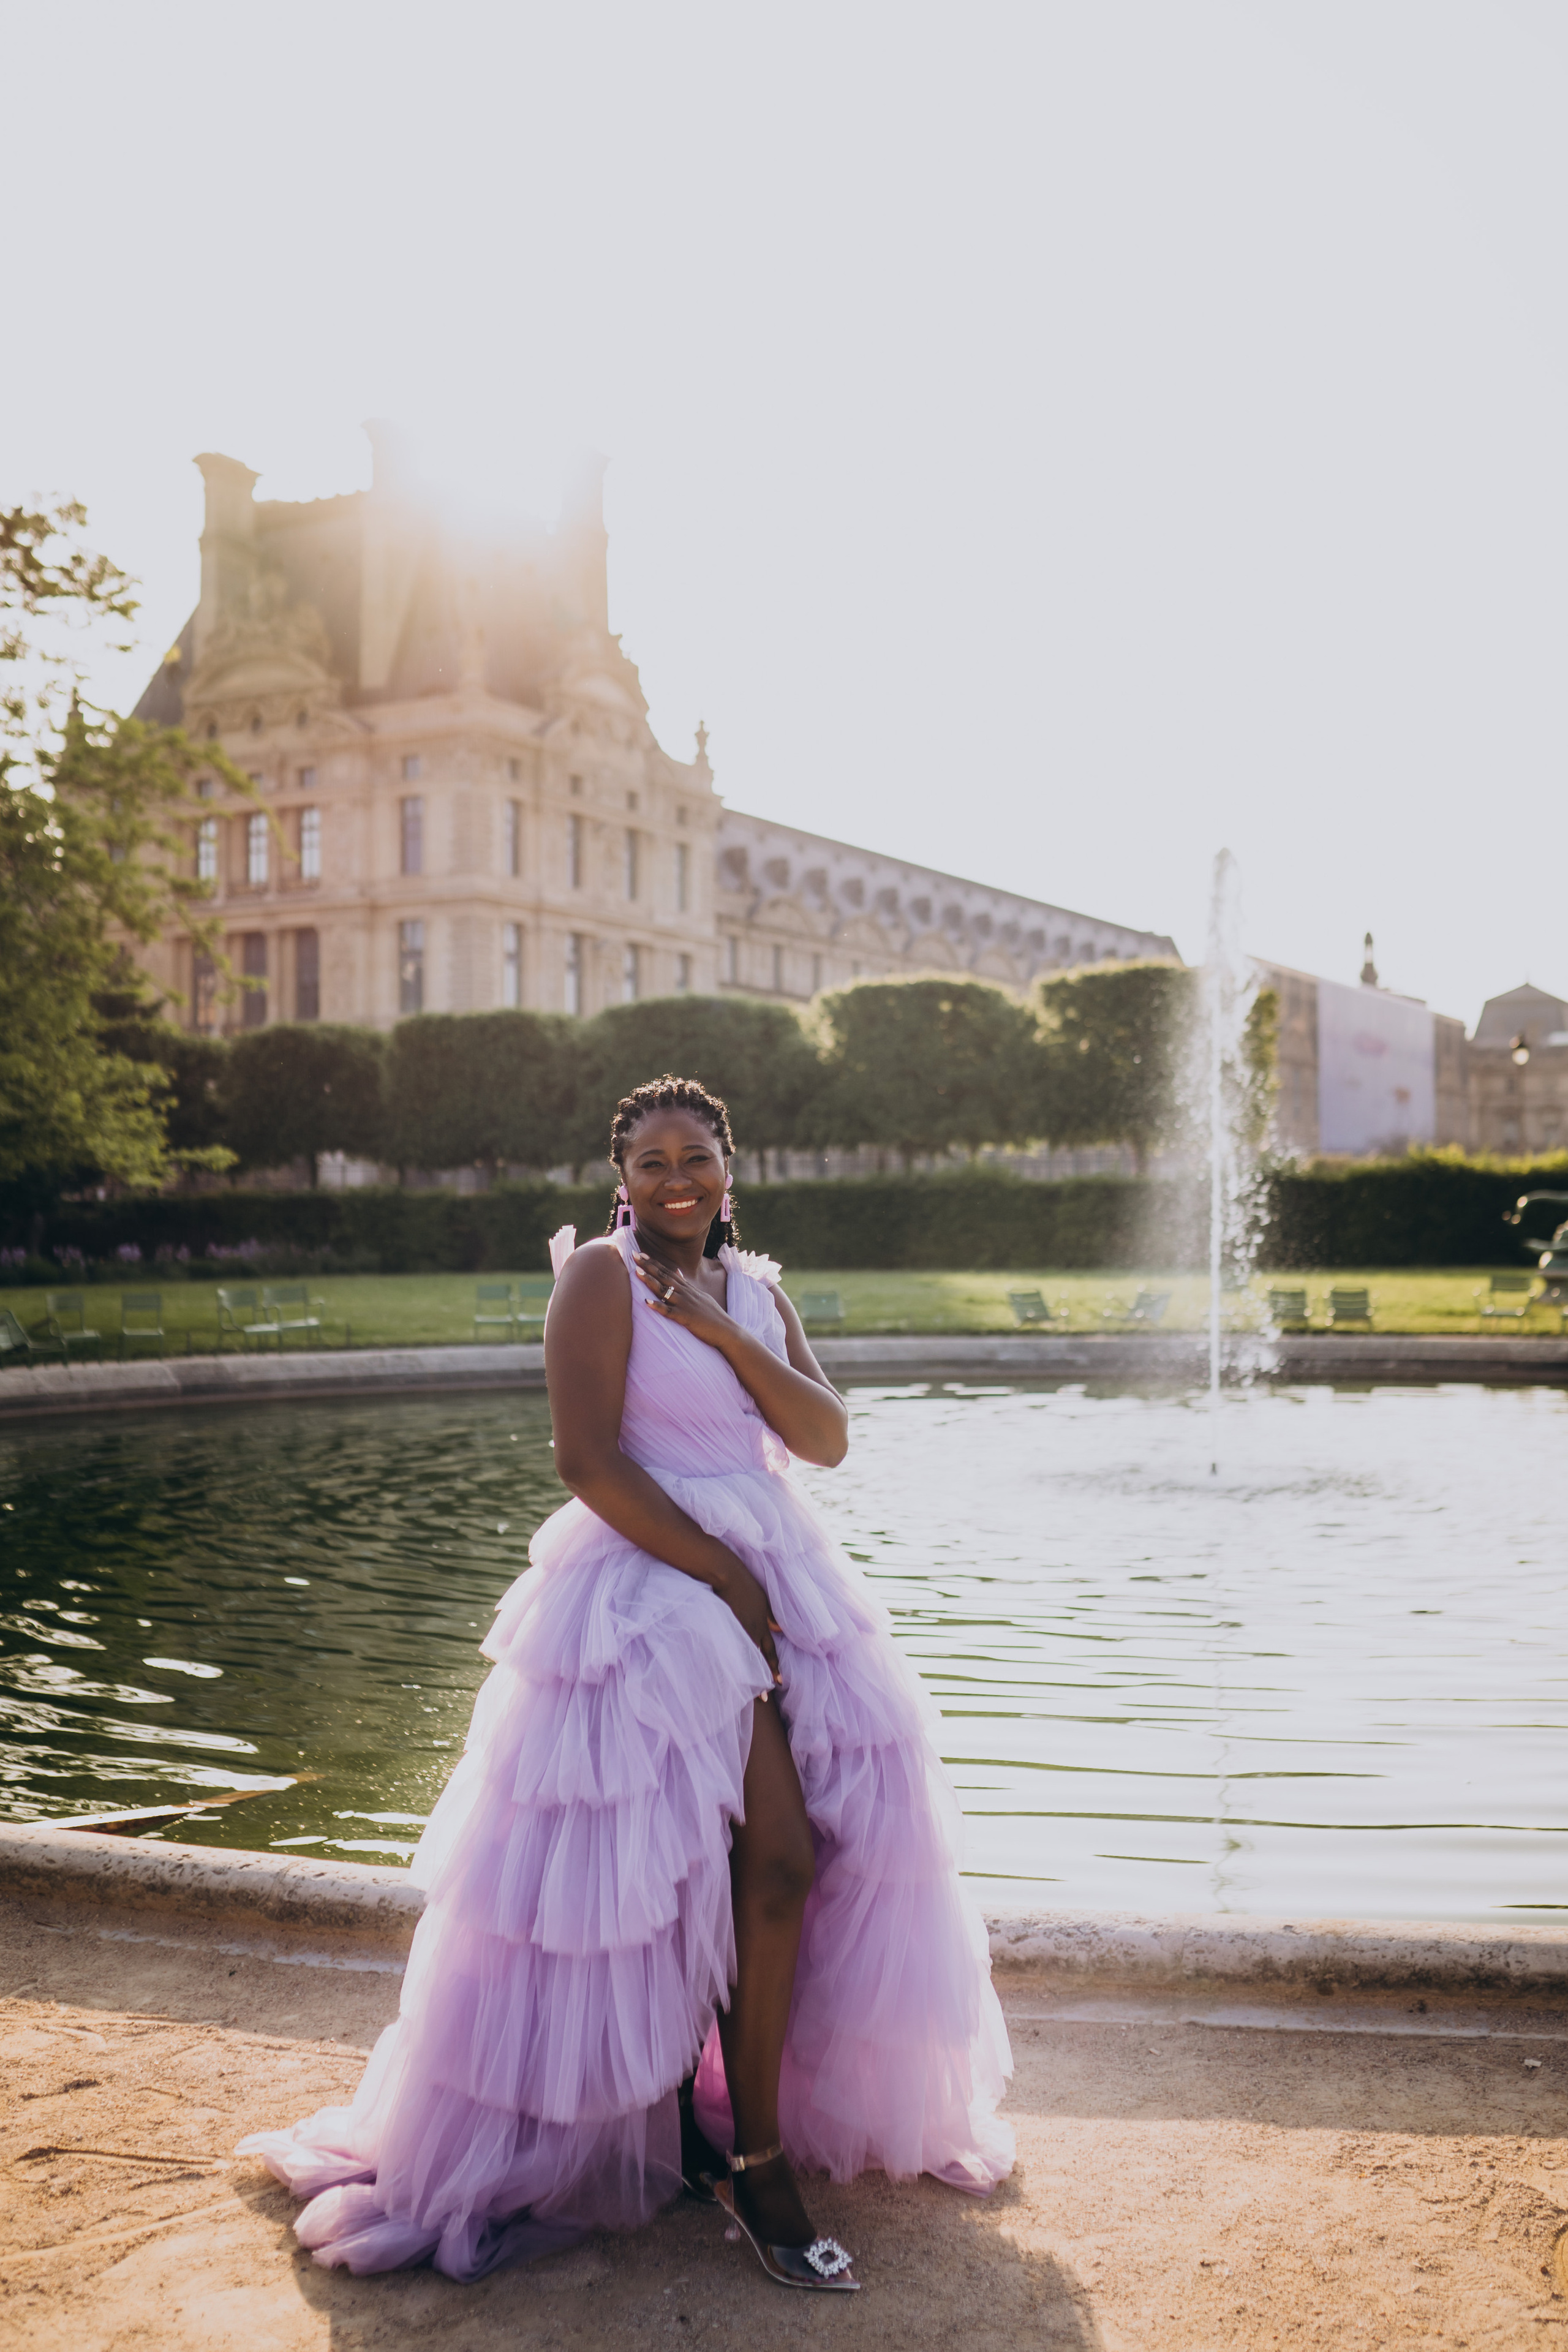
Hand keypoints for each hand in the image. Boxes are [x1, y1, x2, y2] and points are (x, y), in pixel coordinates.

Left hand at [633, 1250, 733, 1350]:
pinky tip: (646, 1302)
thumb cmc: (712, 1315)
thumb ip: (687, 1285)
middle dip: (648, 1265)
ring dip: (650, 1281)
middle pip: (664, 1276)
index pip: (668, 1271)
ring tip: (637, 1272)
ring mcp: (685, 1304)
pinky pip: (669, 1311)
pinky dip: (658, 1306)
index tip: (642, 1254)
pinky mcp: (686, 1318)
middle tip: (634, 1255)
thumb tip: (678, 1273)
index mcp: (688, 1288)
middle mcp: (686, 1293)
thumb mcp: (700, 1296)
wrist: (726, 1330)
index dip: (654, 1263)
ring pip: (665, 1290)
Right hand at [711, 1556, 784, 1685]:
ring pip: (745, 1659)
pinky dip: (732, 1666)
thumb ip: (772, 1616)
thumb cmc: (746, 1585)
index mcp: (761, 1624)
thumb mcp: (764, 1600)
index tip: (780, 1682)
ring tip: (751, 1695)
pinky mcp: (723, 1629)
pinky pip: (729, 1651)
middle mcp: (751, 1631)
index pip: (770, 1651)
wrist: (726, 1575)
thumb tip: (780, 1628)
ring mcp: (736, 1631)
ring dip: (748, 1678)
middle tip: (766, 1699)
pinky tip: (729, 1678)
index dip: (774, 1668)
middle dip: (762, 1679)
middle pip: (758, 1660)